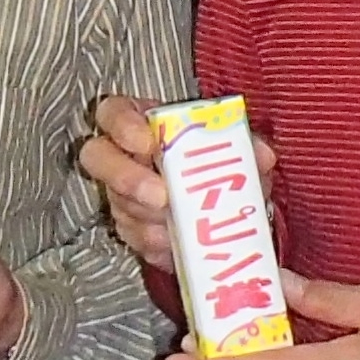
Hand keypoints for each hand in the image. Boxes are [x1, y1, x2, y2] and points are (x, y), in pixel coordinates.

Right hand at [81, 94, 277, 269]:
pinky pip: (133, 238)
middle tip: (162, 197)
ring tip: (179, 228)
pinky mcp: (130, 229)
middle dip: (126, 178)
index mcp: (142, 123)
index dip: (121, 125)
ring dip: (148, 219)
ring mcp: (120, 194)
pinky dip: (156, 244)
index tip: (147, 142)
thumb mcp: (238, 151)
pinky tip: (176, 246)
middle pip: (96, 158)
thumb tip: (262, 157)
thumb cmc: (221, 164)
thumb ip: (248, 148)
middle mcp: (122, 156)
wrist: (224, 208)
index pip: (112, 112)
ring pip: (119, 204)